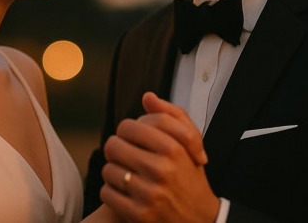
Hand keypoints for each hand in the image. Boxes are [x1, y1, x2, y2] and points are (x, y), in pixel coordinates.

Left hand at [100, 92, 219, 222]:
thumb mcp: (190, 144)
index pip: (130, 125)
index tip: (132, 138)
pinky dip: (112, 192)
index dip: (127, 130)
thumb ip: (172, 116)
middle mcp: (161, 170)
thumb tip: (148, 97)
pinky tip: (125, 192)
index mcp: (173, 148)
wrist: (200, 220)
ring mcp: (149, 194)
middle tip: (125, 155)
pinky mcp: (139, 214)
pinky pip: (107, 193)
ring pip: (108, 169)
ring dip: (114, 171)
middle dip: (117, 149)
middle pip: (113, 145)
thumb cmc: (191, 178)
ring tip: (127, 174)